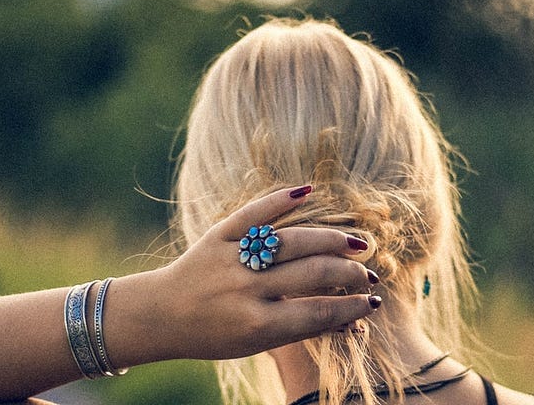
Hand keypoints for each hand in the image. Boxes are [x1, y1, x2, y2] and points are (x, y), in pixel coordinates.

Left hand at [104, 185, 380, 363]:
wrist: (160, 315)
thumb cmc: (216, 334)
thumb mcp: (256, 343)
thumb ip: (298, 327)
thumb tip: (350, 316)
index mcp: (256, 325)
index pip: (317, 312)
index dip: (350, 307)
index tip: (372, 302)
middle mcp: (245, 291)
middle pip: (312, 274)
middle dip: (348, 274)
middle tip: (368, 274)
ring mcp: (231, 259)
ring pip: (291, 241)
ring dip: (330, 240)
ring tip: (355, 244)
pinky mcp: (217, 235)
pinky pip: (253, 212)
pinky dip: (280, 199)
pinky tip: (308, 191)